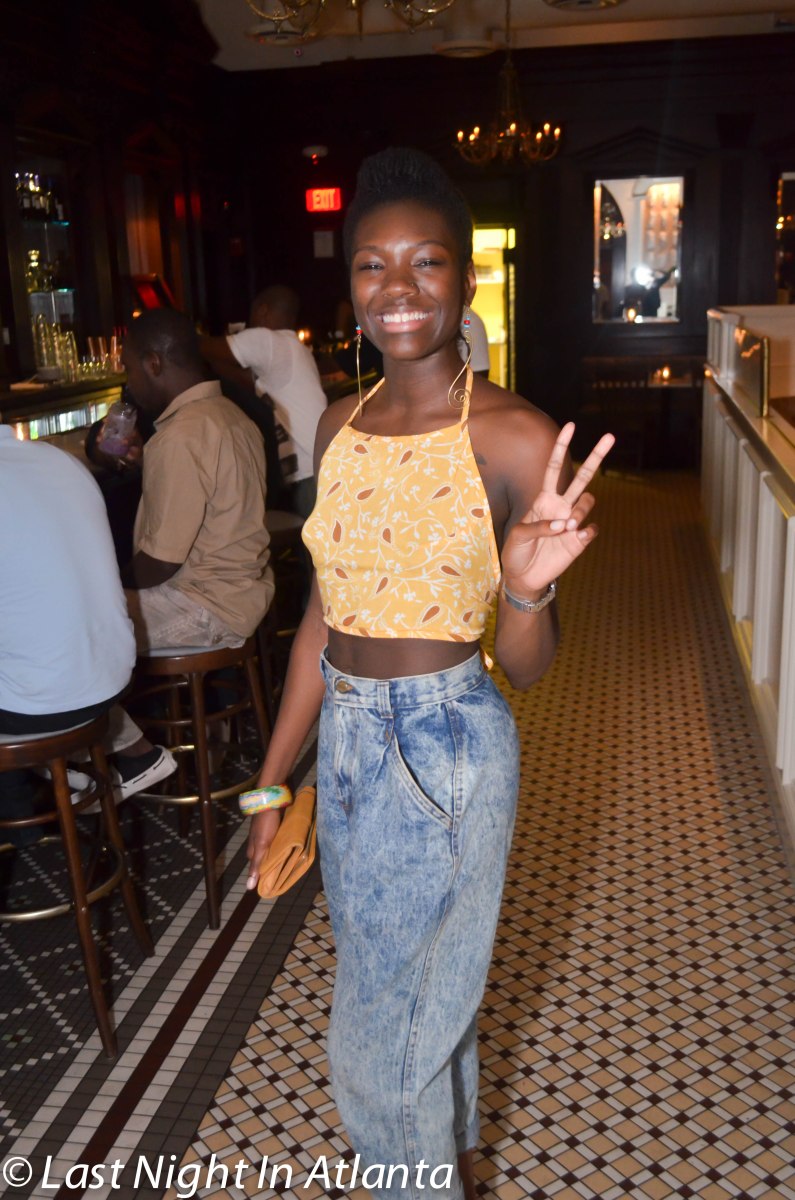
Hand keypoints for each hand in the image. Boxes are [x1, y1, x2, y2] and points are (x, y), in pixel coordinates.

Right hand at [245, 807, 282, 890]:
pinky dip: (283, 845)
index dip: (267, 876)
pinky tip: (290, 848)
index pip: (259, 869)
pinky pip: (278, 841)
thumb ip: (256, 865)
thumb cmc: (266, 823)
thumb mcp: (261, 846)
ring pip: (273, 850)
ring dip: (281, 854)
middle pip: (266, 859)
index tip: (276, 884)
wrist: (271, 799)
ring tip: (291, 862)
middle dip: (275, 865)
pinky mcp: (273, 828)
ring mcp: (265, 835)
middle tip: (287, 872)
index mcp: (252, 850)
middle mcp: (257, 844)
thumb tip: (249, 887)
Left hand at [500, 423, 614, 597]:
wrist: (524, 577)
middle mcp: (561, 506)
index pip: (554, 468)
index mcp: (544, 499)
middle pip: (583, 476)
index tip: (570, 426)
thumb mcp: (518, 536)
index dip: (561, 447)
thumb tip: (564, 525)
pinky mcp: (580, 540)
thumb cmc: (517, 552)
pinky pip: (592, 528)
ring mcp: (573, 522)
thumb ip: (538, 527)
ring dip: (580, 511)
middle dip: (596, 456)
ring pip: (588, 501)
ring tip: (567, 527)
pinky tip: (577, 536)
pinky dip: (586, 530)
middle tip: (610, 436)